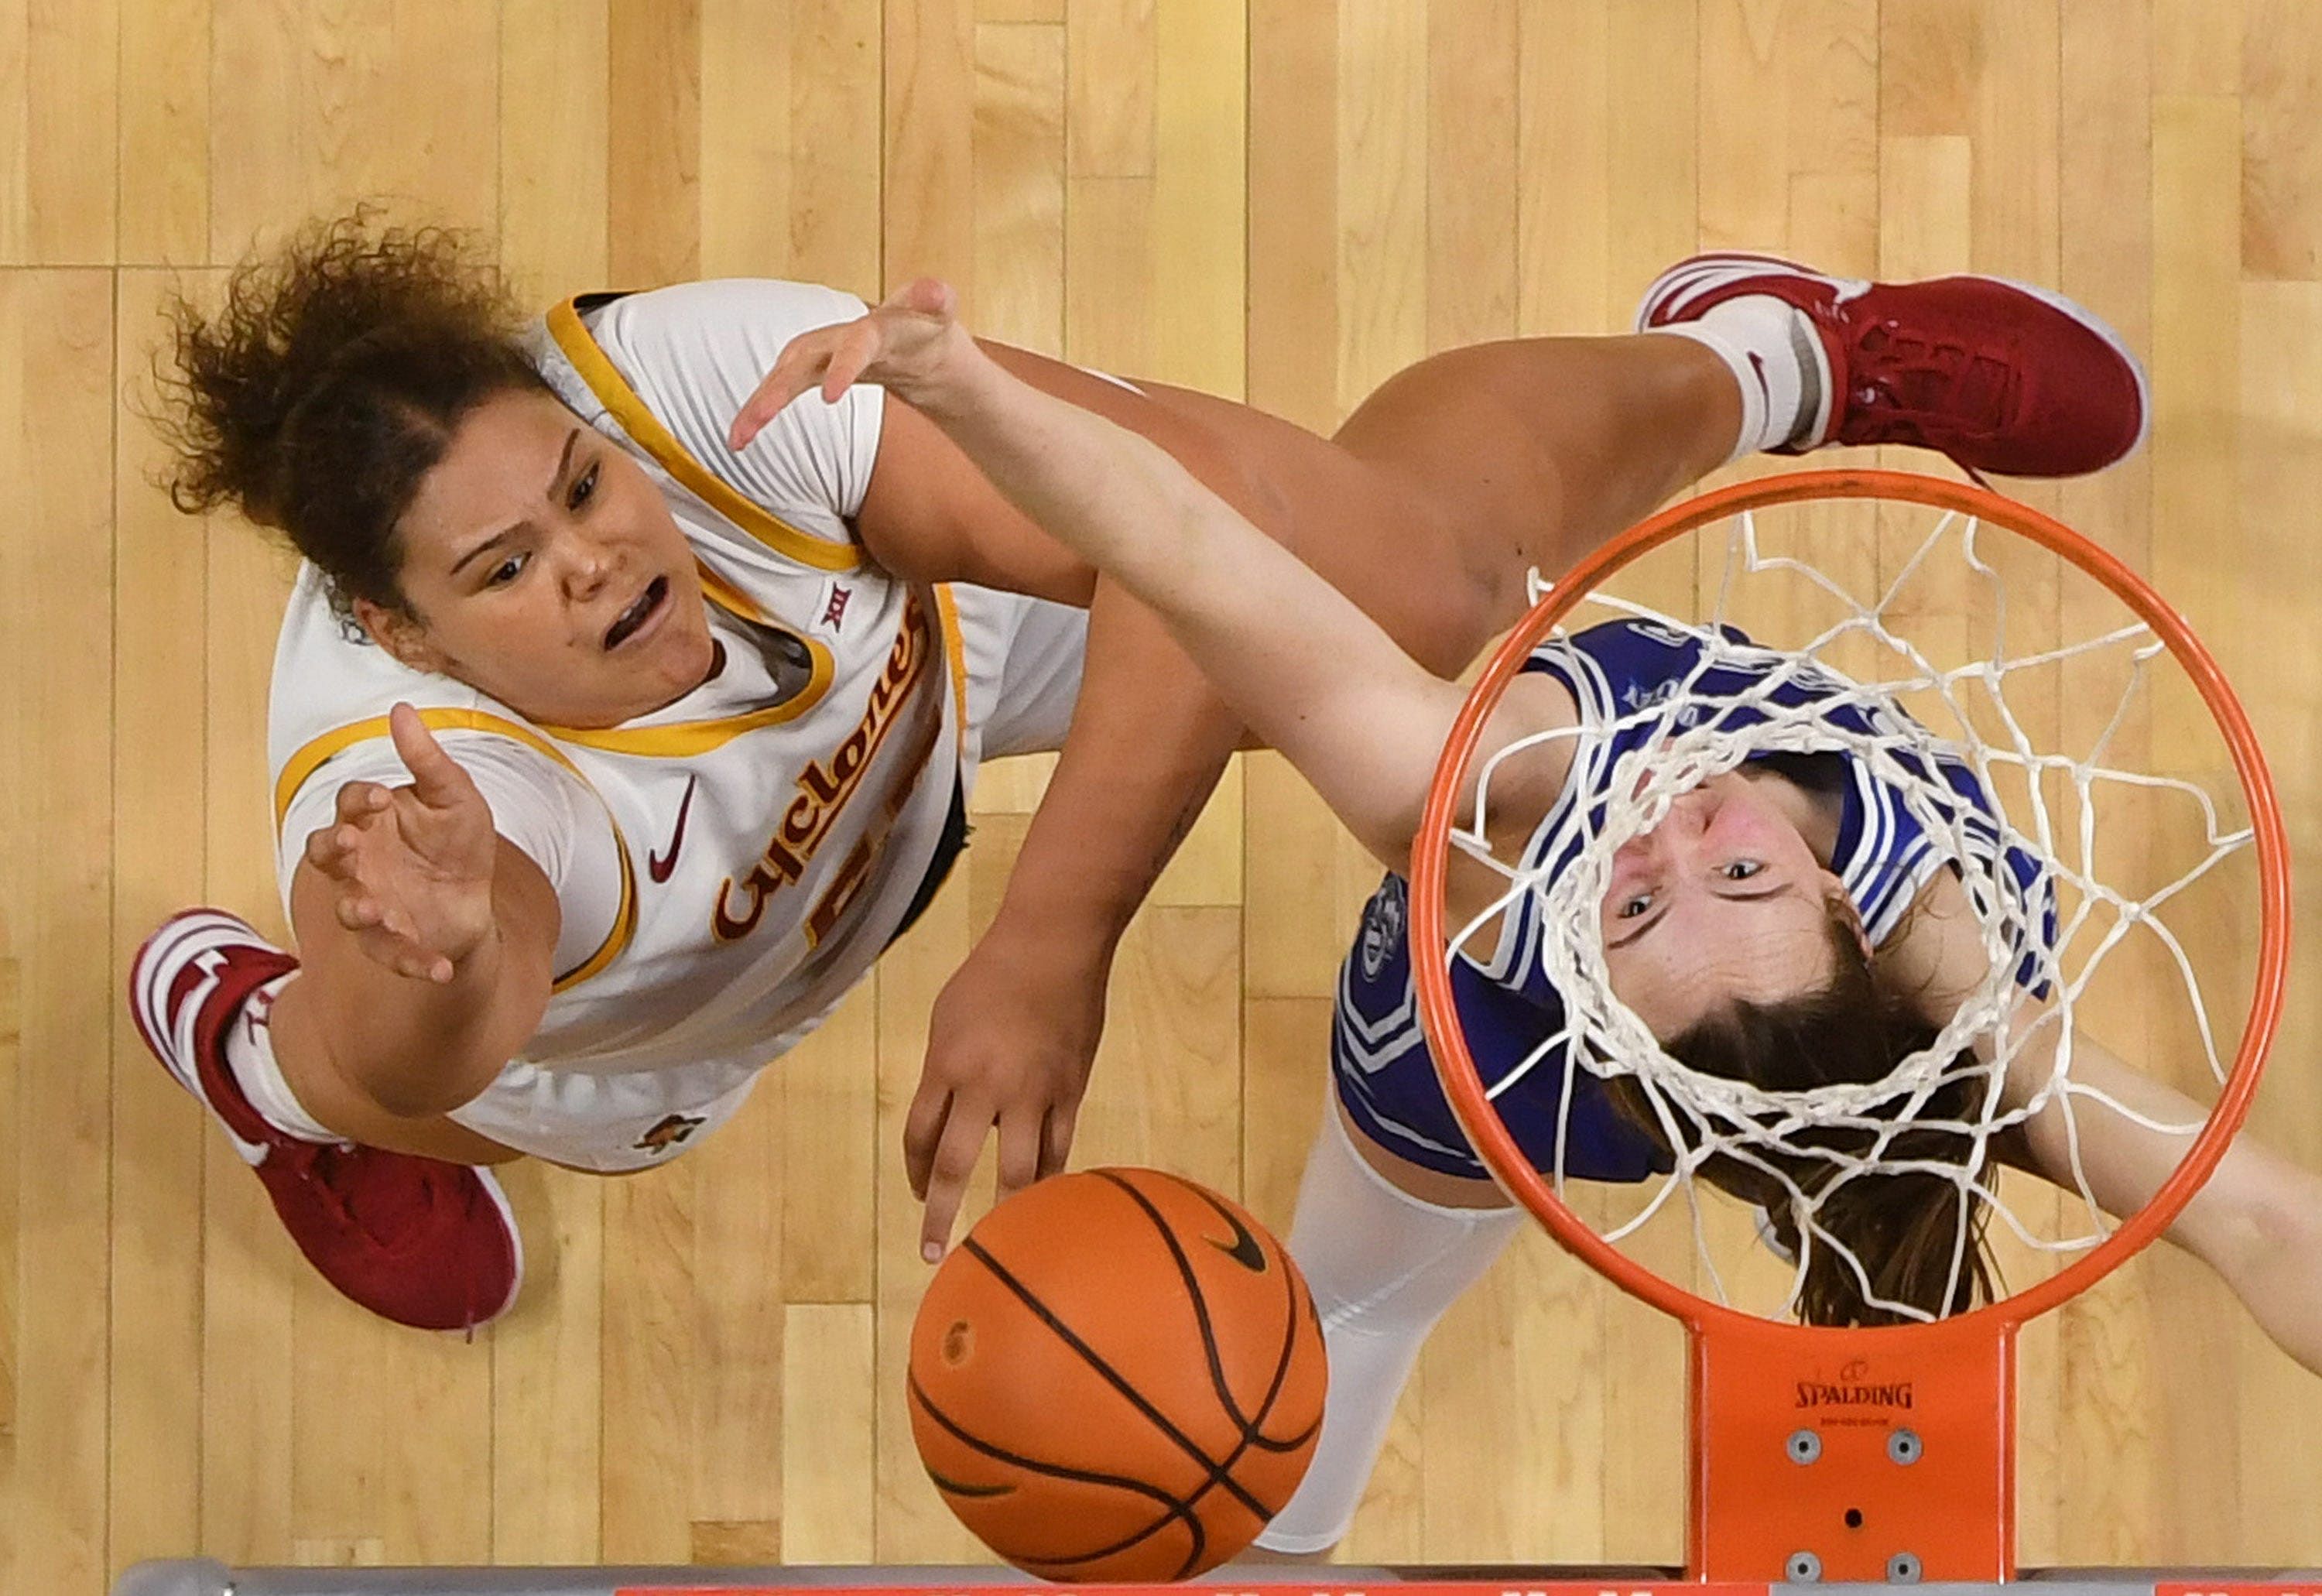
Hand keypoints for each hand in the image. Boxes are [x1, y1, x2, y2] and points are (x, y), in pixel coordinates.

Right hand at [300, 703, 498, 982]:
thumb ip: (427, 759)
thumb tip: (401, 708)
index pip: (350, 803)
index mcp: (370, 821)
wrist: (476, 895)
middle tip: (351, 844)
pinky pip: (394, 956)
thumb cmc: (456, 839)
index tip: (382, 797)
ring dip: (360, 909)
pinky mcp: (392, 941)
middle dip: (335, 850)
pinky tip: (440, 969)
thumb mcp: (454, 796)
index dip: (359, 800)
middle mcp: (360, 862)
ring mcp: (371, 903)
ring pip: (350, 907)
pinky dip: (414, 964)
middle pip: (327, 853)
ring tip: (378, 910)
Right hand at [728, 277, 975, 450]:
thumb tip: (935, 293)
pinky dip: (757, 412)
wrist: (911, 335)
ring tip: (737, 439)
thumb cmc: (924, 324)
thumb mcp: (939, 310)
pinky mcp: (811, 371)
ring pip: (782, 377)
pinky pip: (780, 391)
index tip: (831, 396)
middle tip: (758, 420)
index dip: (842, 367)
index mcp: (872, 327)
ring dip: (757, 405)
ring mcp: (819, 354)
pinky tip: (739, 438)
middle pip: (800, 360)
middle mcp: (836, 337)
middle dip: (778, 388)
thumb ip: (936, 299)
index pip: (855, 344)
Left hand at [904, 923, 1111, 1262]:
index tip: (917, 1195)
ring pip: (1017, 1172)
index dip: (915, 1174)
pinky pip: (1058, 1151)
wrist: (1054, 946)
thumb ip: (944, 1071)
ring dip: (1004, 1213)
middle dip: (941, 1215)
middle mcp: (985, 1088)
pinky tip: (1041, 1202)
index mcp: (946, 1066)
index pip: (919, 1137)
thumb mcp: (947, 1019)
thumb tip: (948, 1114)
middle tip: (932, 1256)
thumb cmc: (992, 975)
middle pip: (956, 1165)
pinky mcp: (1071, 1093)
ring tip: (999, 1243)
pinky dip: (1047, 1181)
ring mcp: (1033, 1094)